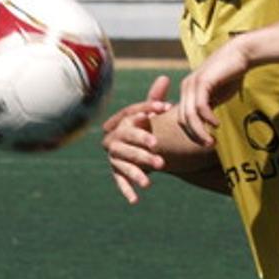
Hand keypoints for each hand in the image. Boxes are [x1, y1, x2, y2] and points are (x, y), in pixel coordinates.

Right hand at [101, 75, 172, 203]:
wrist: (137, 146)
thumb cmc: (146, 127)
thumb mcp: (152, 113)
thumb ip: (156, 98)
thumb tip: (165, 77)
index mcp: (122, 121)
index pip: (130, 113)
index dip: (146, 110)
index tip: (163, 110)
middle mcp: (114, 138)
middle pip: (126, 141)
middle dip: (141, 147)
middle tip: (159, 153)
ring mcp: (115, 156)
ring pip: (123, 163)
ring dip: (136, 172)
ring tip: (150, 181)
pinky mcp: (117, 172)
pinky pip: (119, 181)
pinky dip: (127, 190)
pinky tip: (135, 201)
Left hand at [177, 42, 250, 145]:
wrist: (241, 54)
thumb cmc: (231, 74)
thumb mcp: (218, 94)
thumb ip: (209, 107)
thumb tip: (207, 124)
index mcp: (188, 91)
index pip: (183, 118)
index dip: (192, 133)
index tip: (205, 142)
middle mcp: (186, 87)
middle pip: (183, 119)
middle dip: (195, 136)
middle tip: (209, 145)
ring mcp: (192, 84)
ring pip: (189, 115)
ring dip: (200, 131)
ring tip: (211, 141)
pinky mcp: (202, 82)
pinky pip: (200, 106)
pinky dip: (207, 118)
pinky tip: (217, 124)